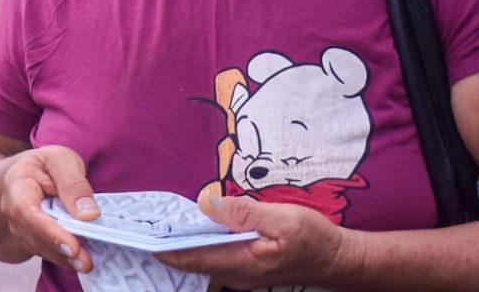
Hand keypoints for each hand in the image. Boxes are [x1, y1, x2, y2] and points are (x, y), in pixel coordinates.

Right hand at [0, 145, 101, 276]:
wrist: (32, 173)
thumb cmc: (47, 164)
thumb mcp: (61, 160)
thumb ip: (74, 184)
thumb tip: (89, 215)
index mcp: (17, 186)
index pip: (27, 212)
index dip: (49, 231)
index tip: (72, 246)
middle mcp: (13, 212)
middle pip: (34, 235)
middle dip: (60, 250)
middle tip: (86, 263)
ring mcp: (21, 229)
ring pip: (41, 248)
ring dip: (64, 258)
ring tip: (87, 264)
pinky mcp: (33, 240)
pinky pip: (48, 252)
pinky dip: (65, 258)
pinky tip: (82, 260)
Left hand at [155, 186, 352, 289]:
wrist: (340, 260)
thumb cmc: (315, 239)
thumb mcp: (283, 219)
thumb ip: (244, 213)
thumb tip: (206, 203)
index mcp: (241, 262)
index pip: (190, 259)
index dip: (162, 249)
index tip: (137, 236)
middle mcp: (236, 274)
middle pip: (191, 264)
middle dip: (165, 248)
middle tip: (138, 228)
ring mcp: (241, 274)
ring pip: (201, 263)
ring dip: (180, 248)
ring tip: (156, 227)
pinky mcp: (247, 268)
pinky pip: (214, 260)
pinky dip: (197, 248)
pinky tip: (189, 232)